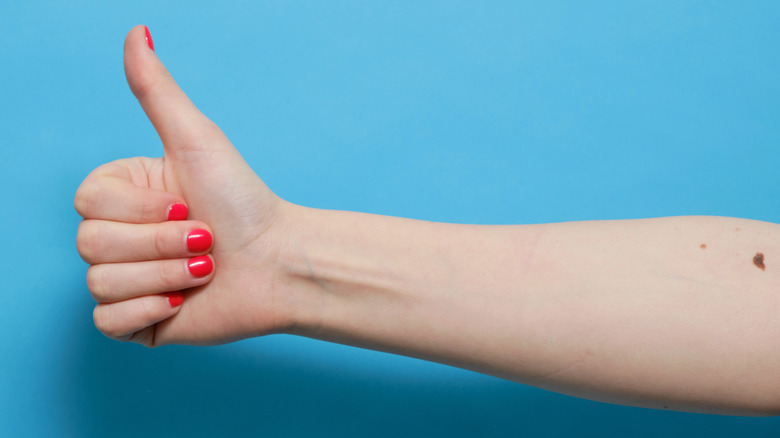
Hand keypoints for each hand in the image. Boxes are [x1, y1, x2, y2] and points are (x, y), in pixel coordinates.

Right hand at [75, 25, 294, 345]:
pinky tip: (185, 301)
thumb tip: (137, 31)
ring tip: (206, 271)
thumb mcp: (196, 140)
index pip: (86, 202)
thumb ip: (158, 91)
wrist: (280, 263)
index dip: (140, 209)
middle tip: (207, 240)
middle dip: (161, 243)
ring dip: (165, 275)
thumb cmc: (244, 201)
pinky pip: (108, 322)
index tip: (189, 205)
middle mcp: (121, 236)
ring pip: (100, 283)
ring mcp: (128, 280)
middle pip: (90, 244)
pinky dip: (150, 310)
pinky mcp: (139, 321)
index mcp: (125, 194)